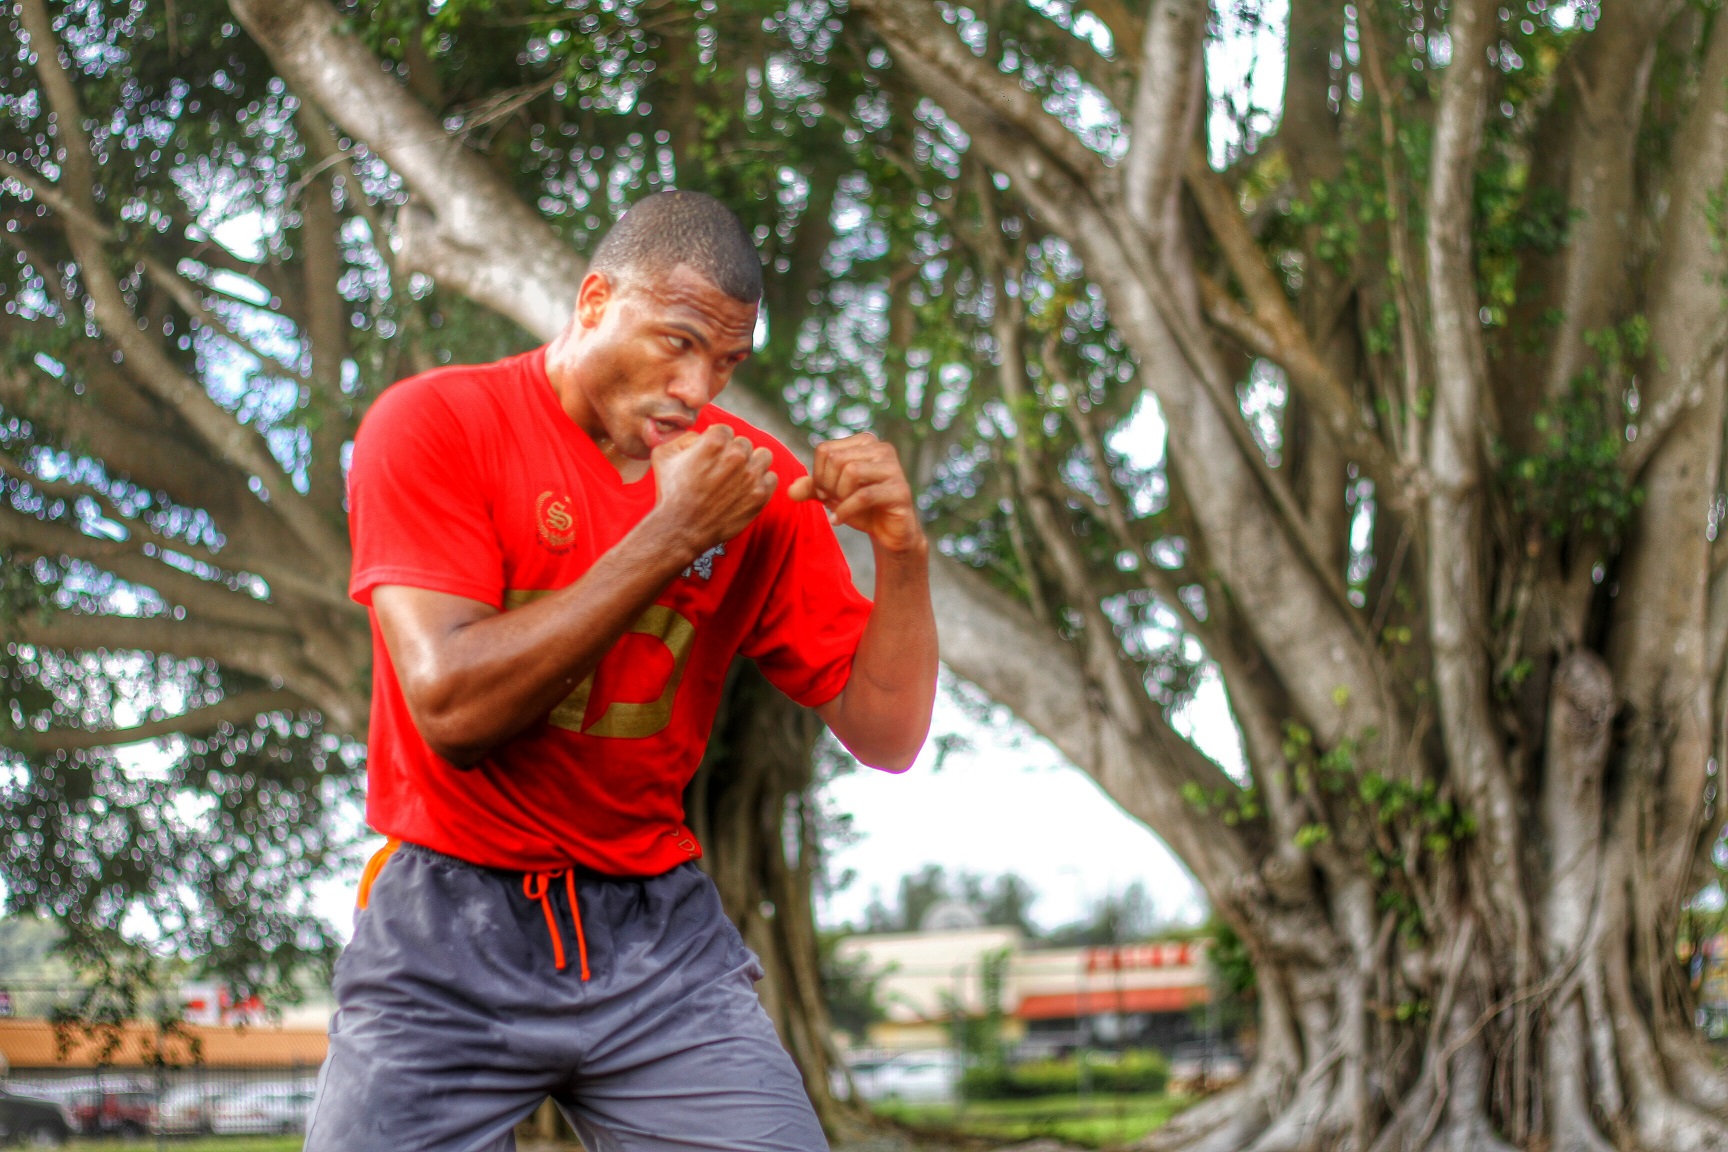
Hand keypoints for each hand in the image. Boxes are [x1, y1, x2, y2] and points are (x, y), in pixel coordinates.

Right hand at [650, 424, 776, 556]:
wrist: (681, 529)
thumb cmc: (670, 492)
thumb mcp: (664, 455)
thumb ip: (685, 436)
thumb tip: (703, 435)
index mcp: (715, 440)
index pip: (726, 431)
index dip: (717, 444)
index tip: (710, 459)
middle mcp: (736, 454)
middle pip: (744, 444)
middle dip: (733, 455)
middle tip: (721, 473)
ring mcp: (751, 475)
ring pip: (763, 456)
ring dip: (753, 464)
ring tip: (738, 478)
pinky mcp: (760, 495)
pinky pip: (771, 478)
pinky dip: (762, 483)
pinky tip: (746, 491)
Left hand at [788, 433, 923, 553]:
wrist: (890, 532)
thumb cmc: (861, 509)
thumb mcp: (832, 495)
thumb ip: (812, 488)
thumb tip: (790, 491)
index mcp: (865, 442)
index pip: (825, 449)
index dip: (817, 474)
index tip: (824, 492)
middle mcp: (881, 449)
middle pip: (836, 459)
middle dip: (827, 485)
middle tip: (831, 501)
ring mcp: (893, 468)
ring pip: (851, 471)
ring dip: (838, 495)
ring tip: (839, 507)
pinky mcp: (899, 490)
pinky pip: (864, 496)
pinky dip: (845, 510)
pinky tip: (838, 520)